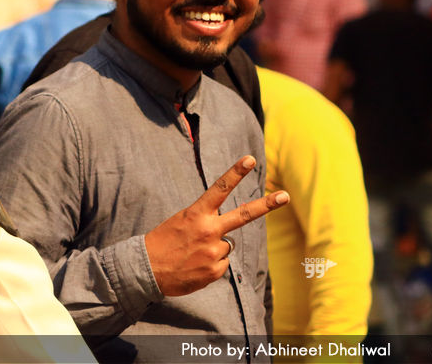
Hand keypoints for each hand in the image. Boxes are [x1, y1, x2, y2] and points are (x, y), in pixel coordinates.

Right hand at [142, 155, 287, 296]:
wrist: (146, 271)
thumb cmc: (162, 243)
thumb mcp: (180, 223)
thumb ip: (205, 223)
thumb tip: (227, 235)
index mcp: (196, 214)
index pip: (219, 189)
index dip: (235, 172)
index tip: (249, 159)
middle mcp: (209, 231)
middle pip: (244, 215)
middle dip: (266, 205)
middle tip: (285, 196)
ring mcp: (214, 252)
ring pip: (226, 245)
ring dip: (213, 248)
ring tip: (192, 253)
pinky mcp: (215, 271)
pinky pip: (221, 263)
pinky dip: (210, 265)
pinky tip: (194, 265)